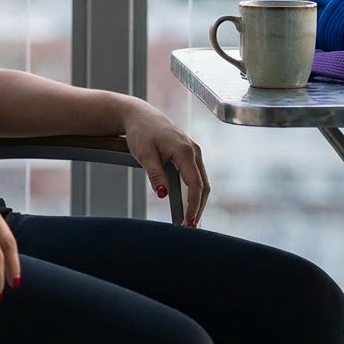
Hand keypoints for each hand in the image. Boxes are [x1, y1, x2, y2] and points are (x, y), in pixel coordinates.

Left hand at [123, 101, 209, 227]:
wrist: (139, 115)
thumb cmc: (141, 132)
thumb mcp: (144, 154)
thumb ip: (155, 174)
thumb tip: (163, 194)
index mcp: (185, 151)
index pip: (195, 184)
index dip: (193, 206)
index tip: (187, 222)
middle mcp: (194, 151)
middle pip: (203, 186)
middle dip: (199, 208)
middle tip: (190, 228)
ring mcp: (194, 152)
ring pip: (202, 182)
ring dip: (198, 202)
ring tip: (190, 221)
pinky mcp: (190, 154)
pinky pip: (197, 177)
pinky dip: (195, 192)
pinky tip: (188, 206)